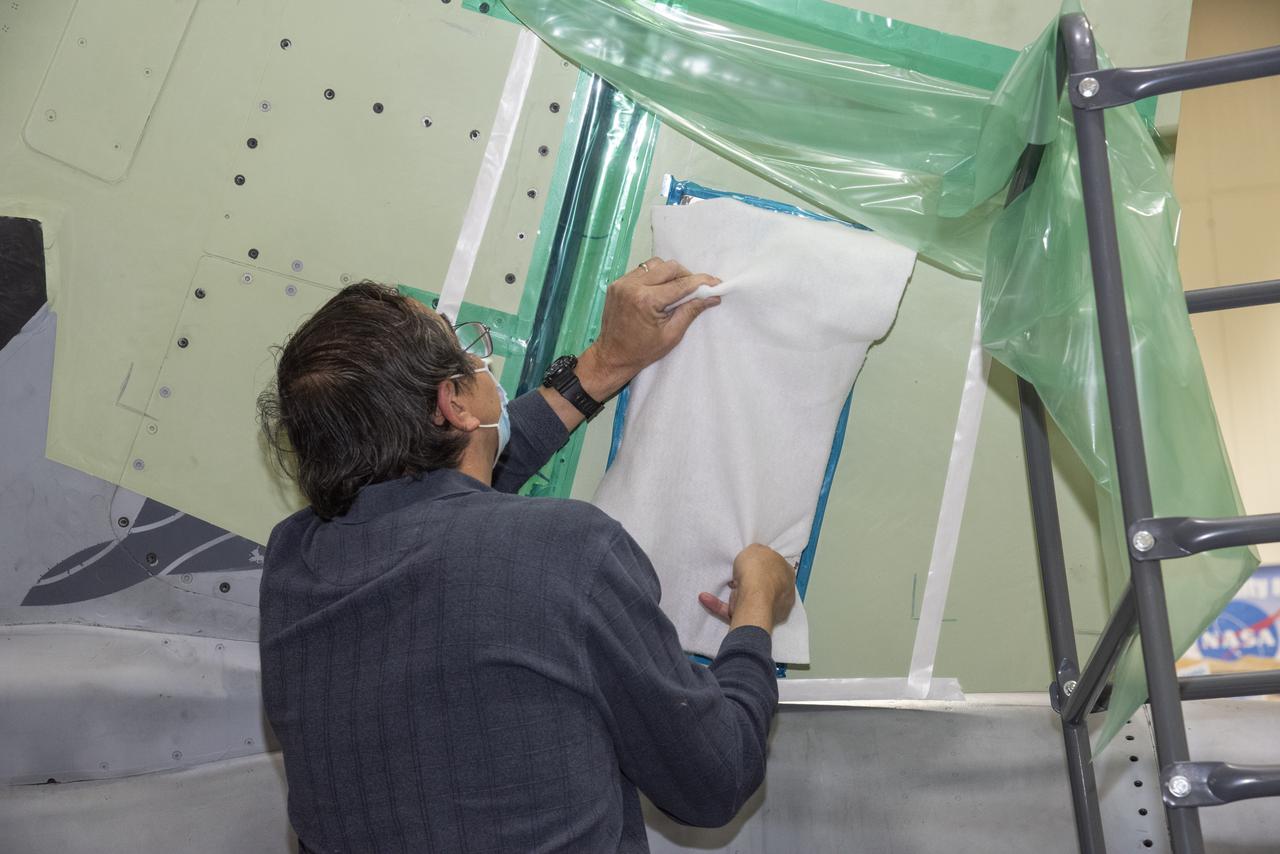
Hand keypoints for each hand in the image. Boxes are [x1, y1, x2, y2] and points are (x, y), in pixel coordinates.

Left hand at [575, 258, 720, 400]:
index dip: (701, 282)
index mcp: (646, 300)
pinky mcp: (616, 284)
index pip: (681, 284)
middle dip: (686, 275)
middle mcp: (633, 286)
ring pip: (655, 265)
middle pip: (669, 267)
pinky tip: (658, 291)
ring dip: (669, 274)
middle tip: (695, 289)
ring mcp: (622, 283)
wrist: (612, 357)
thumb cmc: (642, 351)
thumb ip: (691, 311)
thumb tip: (712, 296)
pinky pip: (641, 271)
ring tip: (675, 290)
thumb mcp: (672, 335)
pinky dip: (654, 277)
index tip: (716, 282)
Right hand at [698, 544, 796, 633]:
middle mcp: (783, 594)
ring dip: (734, 595)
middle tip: (734, 577)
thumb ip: (756, 552)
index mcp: (787, 574)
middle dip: (747, 582)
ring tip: (722, 586)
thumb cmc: (758, 570)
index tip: (747, 564)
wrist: (754, 597)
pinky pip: (735, 612)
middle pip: (763, 586)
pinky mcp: (754, 622)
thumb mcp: (756, 550)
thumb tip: (756, 556)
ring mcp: (770, 611)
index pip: (774, 568)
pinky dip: (719, 605)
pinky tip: (705, 598)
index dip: (760, 565)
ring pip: (749, 601)